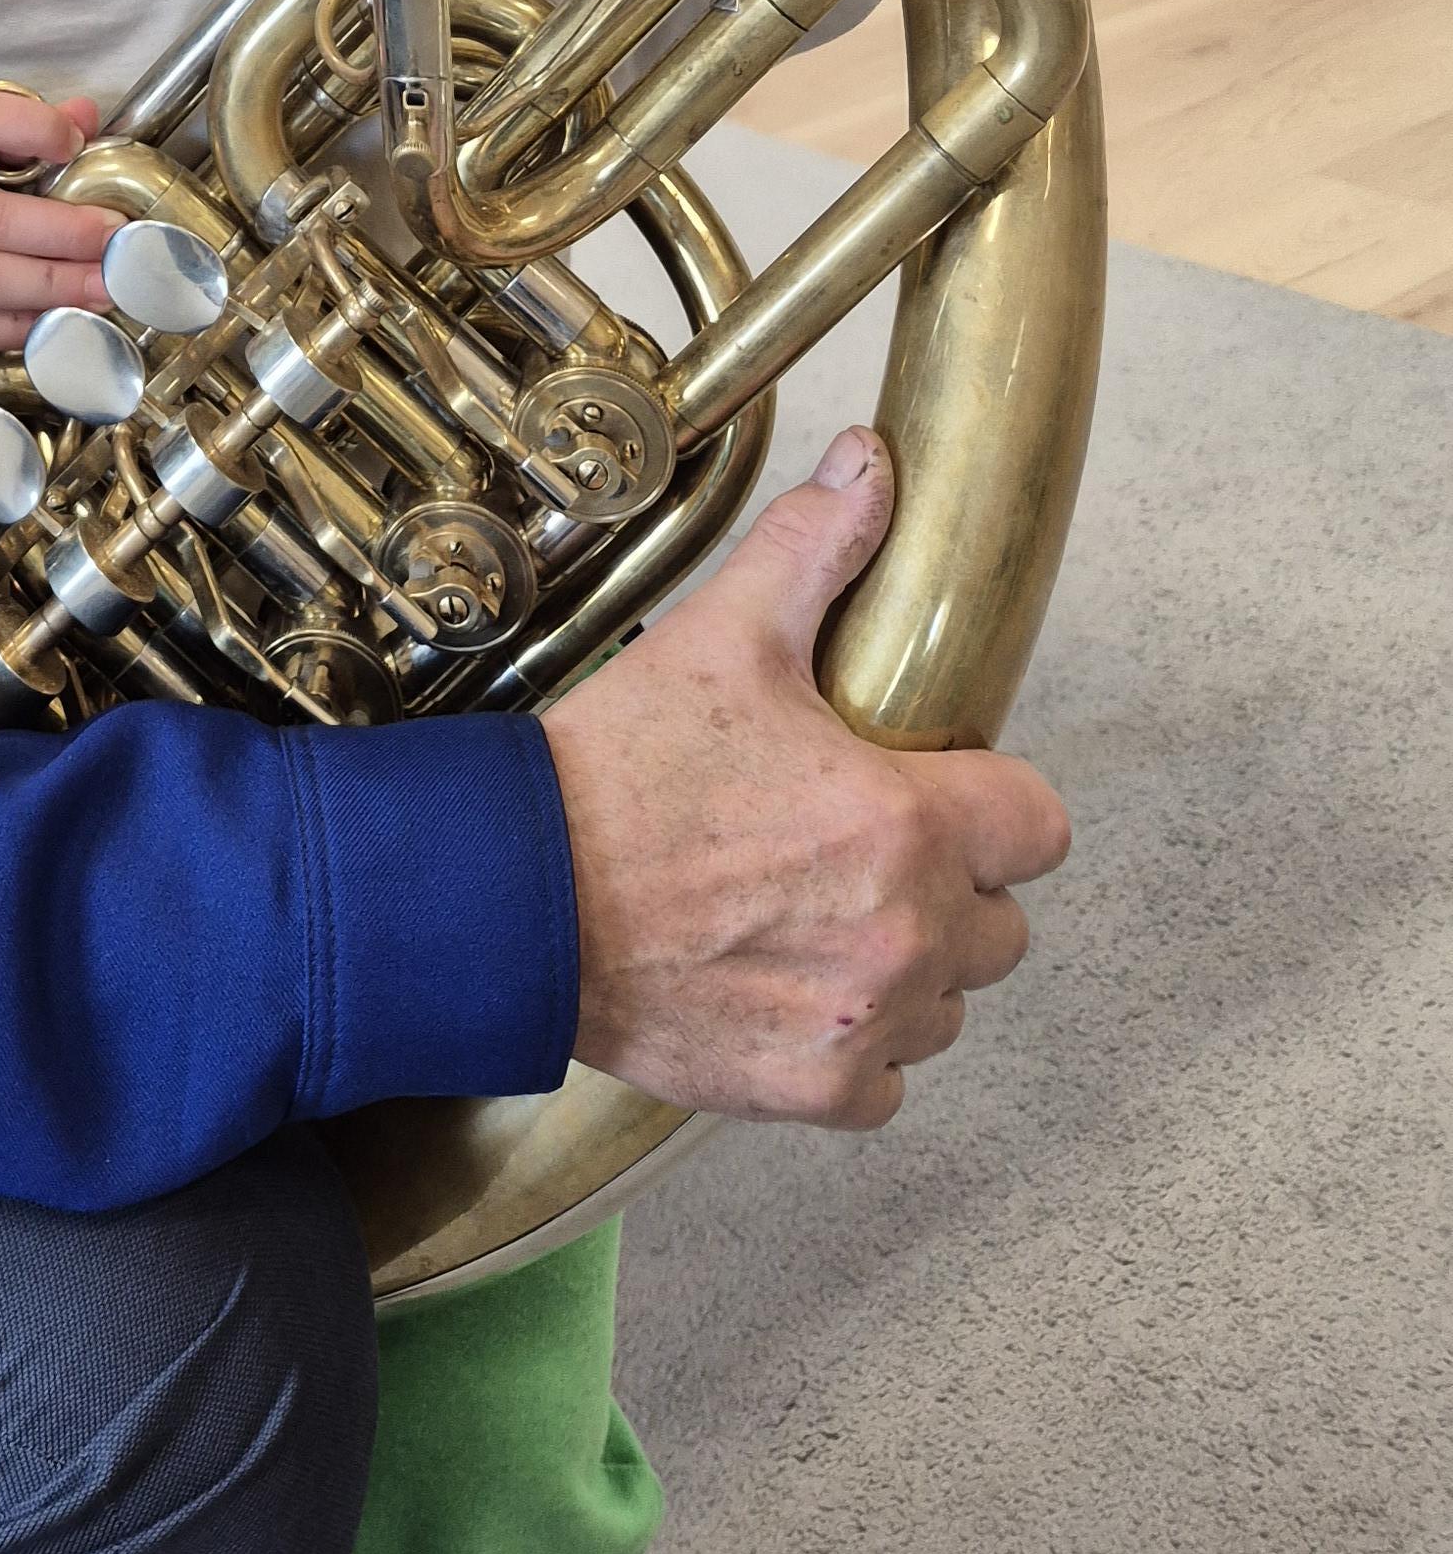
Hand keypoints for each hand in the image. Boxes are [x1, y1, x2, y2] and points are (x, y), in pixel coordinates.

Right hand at [543, 428, 1069, 1126]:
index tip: (927, 787)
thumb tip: (872, 461)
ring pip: (945, 1001)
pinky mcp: (815, 1091)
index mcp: (906, 824)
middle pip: (1000, 922)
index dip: (987, 798)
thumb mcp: (721, 635)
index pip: (1040, 827)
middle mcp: (907, 937)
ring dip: (900, 964)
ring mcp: (865, 1024)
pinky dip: (851, 1042)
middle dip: (944, 882)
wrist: (513, 897)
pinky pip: (889, 1079)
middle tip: (846, 845)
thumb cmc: (619, 771)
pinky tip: (783, 983)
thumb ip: (816, 549)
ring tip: (806, 912)